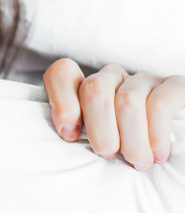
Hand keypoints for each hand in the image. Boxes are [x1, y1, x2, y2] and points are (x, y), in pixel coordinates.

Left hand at [44, 58, 184, 170]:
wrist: (173, 156)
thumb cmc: (123, 154)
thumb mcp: (92, 144)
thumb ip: (75, 132)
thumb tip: (68, 133)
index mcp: (86, 88)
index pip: (62, 73)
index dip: (62, 102)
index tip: (70, 135)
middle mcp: (113, 77)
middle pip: (95, 88)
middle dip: (100, 129)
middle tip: (108, 155)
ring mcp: (143, 80)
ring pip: (127, 100)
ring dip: (131, 139)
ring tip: (136, 161)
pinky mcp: (175, 86)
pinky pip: (160, 104)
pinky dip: (156, 133)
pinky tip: (157, 154)